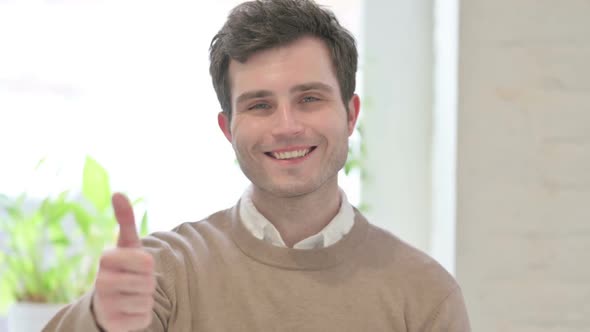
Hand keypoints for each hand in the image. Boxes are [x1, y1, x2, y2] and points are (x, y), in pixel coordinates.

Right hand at [92, 193, 154, 331]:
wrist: (109, 303)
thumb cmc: (124, 268)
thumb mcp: (127, 244)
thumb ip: (126, 219)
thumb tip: (118, 193)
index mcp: (105, 260)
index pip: (146, 261)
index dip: (147, 264)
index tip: (136, 265)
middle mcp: (101, 283)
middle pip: (149, 282)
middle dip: (148, 281)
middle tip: (135, 281)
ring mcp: (106, 305)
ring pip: (148, 300)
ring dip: (146, 298)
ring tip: (132, 295)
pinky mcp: (114, 325)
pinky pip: (144, 317)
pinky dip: (142, 314)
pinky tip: (129, 310)